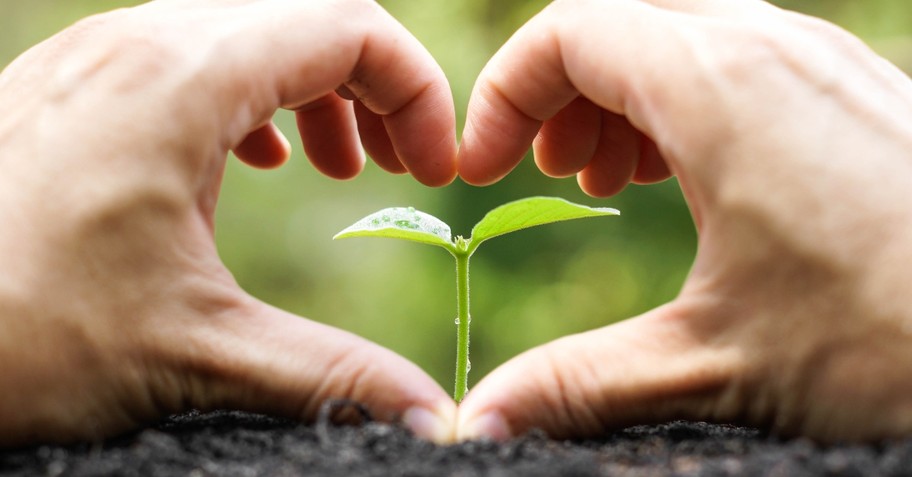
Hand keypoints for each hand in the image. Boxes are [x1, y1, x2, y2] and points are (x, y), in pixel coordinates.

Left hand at [0, 0, 457, 444]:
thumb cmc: (16, 337)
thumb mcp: (196, 357)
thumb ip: (332, 377)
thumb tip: (434, 419)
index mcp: (178, 80)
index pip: (348, 26)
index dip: (418, 92)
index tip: (435, 172)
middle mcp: (135, 44)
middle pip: (304, 14)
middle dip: (376, 85)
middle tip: (404, 166)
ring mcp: (96, 59)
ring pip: (246, 29)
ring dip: (314, 87)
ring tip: (343, 164)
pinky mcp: (73, 89)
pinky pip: (191, 55)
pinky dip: (251, 95)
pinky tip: (250, 159)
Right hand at [456, 0, 911, 441]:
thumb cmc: (890, 347)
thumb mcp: (709, 368)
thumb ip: (576, 385)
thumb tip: (480, 424)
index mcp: (719, 88)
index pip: (570, 33)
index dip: (503, 95)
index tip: (482, 169)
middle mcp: (773, 49)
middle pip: (623, 20)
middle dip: (561, 89)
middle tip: (546, 170)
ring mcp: (825, 63)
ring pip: (686, 31)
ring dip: (626, 92)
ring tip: (610, 175)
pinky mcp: (858, 94)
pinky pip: (744, 59)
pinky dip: (688, 101)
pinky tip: (693, 178)